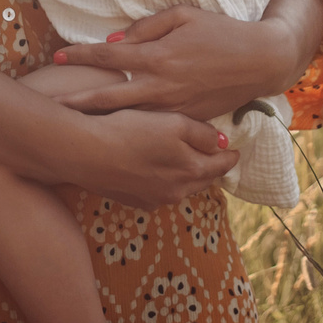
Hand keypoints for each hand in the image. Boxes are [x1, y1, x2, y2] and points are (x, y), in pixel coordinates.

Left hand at [47, 3, 300, 122]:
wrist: (259, 62)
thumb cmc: (220, 31)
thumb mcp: (183, 15)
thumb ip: (146, 27)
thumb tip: (114, 40)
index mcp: (158, 57)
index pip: (109, 57)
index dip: (81, 56)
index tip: (58, 57)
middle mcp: (162, 87)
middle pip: (109, 97)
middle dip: (76, 102)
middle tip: (49, 107)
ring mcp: (173, 109)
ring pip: (128, 119)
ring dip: (99, 122)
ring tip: (71, 127)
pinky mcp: (185, 122)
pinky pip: (152, 128)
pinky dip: (130, 132)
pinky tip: (112, 138)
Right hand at [63, 109, 238, 209]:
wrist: (85, 151)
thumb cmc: (130, 131)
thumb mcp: (173, 123)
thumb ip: (202, 134)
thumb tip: (222, 143)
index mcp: (191, 171)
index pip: (220, 166)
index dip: (230, 156)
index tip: (236, 151)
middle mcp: (176, 192)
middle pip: (201, 179)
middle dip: (210, 167)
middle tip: (216, 156)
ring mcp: (153, 199)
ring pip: (179, 186)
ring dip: (186, 174)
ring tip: (188, 161)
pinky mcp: (133, 200)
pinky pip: (158, 190)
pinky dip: (163, 180)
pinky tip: (155, 168)